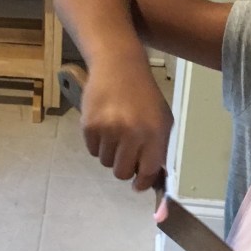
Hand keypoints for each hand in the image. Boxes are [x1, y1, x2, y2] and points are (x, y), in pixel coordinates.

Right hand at [81, 60, 172, 190]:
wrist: (118, 66)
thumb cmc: (144, 95)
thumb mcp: (162, 118)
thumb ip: (158, 148)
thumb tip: (151, 176)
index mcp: (154, 133)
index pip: (147, 171)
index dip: (142, 182)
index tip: (138, 185)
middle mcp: (131, 133)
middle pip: (121, 172)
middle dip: (124, 168)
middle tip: (125, 155)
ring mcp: (108, 130)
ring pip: (106, 162)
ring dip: (111, 153)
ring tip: (115, 133)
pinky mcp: (89, 126)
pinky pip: (93, 150)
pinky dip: (98, 144)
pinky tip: (104, 125)